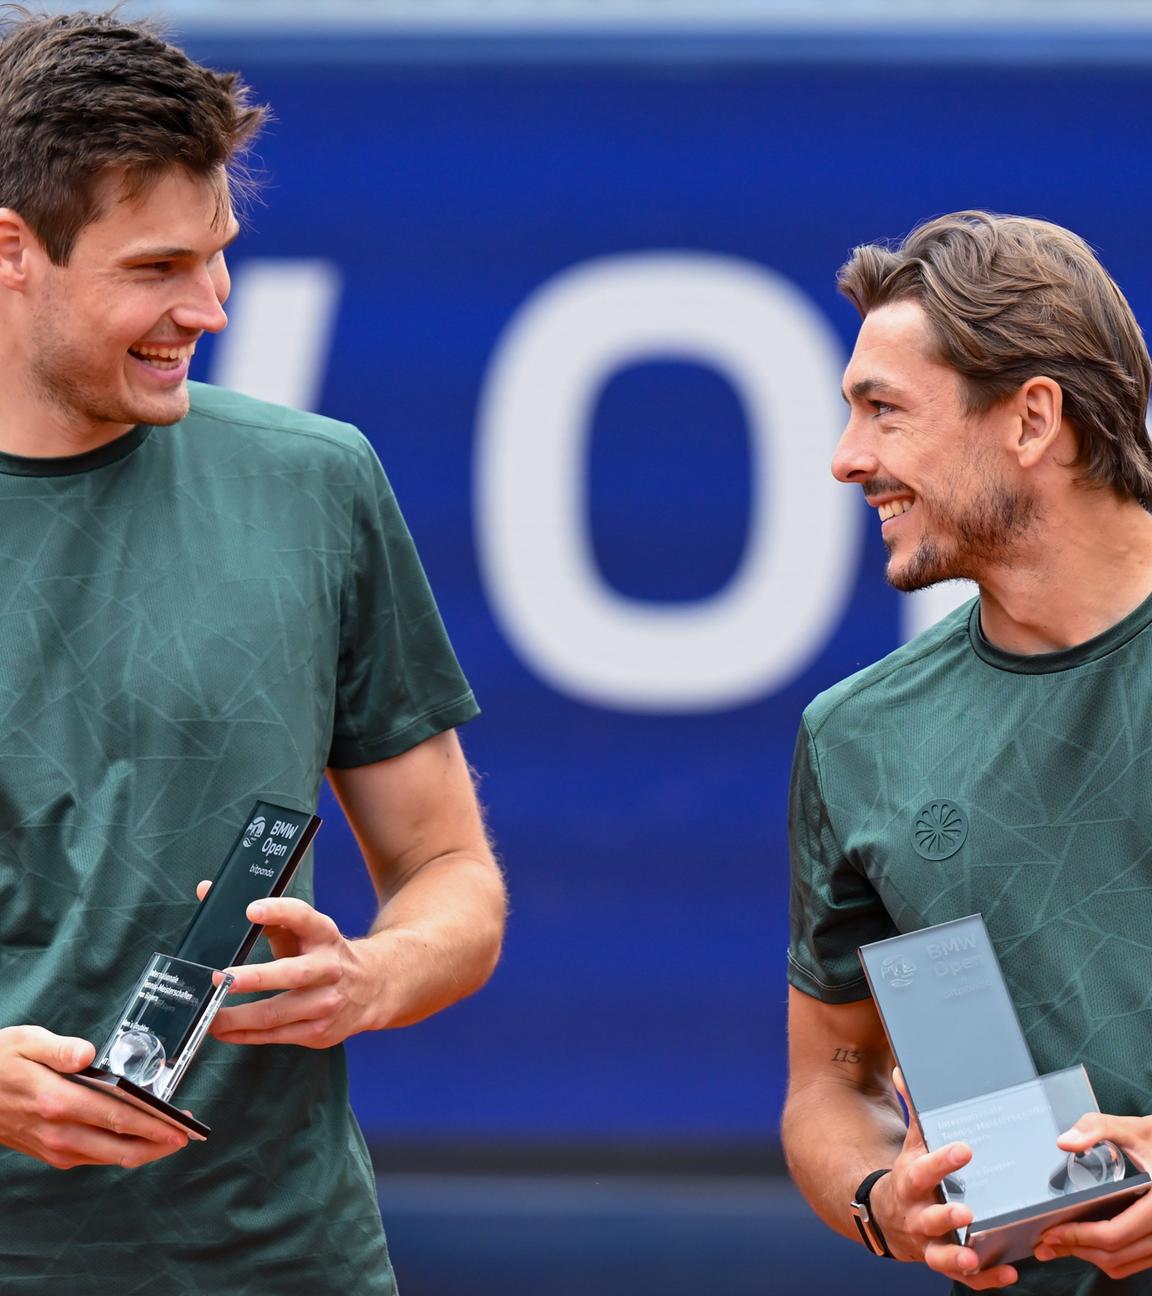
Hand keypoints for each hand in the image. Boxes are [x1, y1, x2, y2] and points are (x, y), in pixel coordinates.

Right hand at [0, 1025, 187, 1168]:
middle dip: (158, 1143)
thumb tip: (87, 1054)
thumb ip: (59, 1048)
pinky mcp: (50, 1154)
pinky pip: (93, 1159)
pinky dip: (119, 1153)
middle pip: (120, 1146)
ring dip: (143, 1151)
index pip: (117, 1116)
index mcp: (57, 1100)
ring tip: (169, 1138)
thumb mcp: (25, 1041)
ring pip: (109, 1158)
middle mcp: (58, 1131)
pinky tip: (136, 1141)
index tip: (180, 1125)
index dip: (153, 1123)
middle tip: (186, 1134)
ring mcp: (54, 1148)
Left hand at [202, 885, 378, 1047]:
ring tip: (211, 1014)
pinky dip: (245, 1035)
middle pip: (291, 974)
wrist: (373, 987)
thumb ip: (265, 917)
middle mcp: (328, 968)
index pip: (303, 917)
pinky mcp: (319, 1031)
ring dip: (238, 1017)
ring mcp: (325, 1003)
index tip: (252, 910)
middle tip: (221, 979)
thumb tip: (208, 892)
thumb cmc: (324, 956)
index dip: (278, 912)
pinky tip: (225, 1030)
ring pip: (276, 1013)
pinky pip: (275, 1035)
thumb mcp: (306, 932)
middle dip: (254, 978)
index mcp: (324, 935)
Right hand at [869, 1069, 1018, 1288]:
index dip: (942, 1161)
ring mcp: (928, 1242)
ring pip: (939, 1255)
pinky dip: (985, 1279)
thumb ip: (914, 1110)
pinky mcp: (941, 1261)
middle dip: (946, 1217)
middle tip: (967, 1211)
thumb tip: (903, 1070)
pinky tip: (1007, 1274)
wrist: (885, 1217)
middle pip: (928, 1217)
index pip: (924, 1169)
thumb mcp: (910, 1145)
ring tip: (973, 1256)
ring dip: (956, 1258)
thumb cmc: (909, 1176)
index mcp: (910, 1181)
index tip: (964, 1150)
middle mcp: (916, 1214)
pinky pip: (964, 1278)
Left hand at [1035, 1113, 1151, 1277]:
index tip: (1050, 1233)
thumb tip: (1064, 1142)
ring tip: (1060, 1245)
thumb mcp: (1128, 1129)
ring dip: (1090, 1257)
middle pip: (1116, 1256)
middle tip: (1045, 1244)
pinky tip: (1086, 1243)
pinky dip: (1109, 1258)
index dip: (1078, 1236)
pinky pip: (1134, 1262)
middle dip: (1077, 1250)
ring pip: (1124, 1264)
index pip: (1114, 1234)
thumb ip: (1096, 1129)